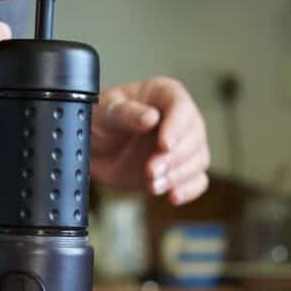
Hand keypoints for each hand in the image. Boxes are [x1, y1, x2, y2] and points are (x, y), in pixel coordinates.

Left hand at [90, 78, 209, 204]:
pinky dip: (189, 190)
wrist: (92, 150)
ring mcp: (182, 144)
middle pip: (193, 136)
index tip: (164, 145)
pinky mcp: (180, 169)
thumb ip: (126, 114)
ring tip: (153, 185)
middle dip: (174, 158)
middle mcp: (178, 117)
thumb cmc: (98, 120)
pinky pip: (197, 180)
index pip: (180, 106)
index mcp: (163, 94)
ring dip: (178, 175)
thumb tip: (151, 118)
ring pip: (198, 159)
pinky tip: (172, 196)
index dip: (176, 126)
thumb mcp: (105, 112)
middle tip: (151, 171)